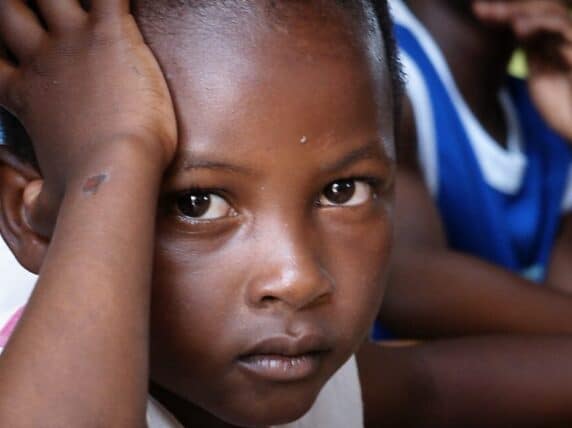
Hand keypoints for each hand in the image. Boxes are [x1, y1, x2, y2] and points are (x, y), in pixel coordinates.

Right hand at [0, 0, 177, 225]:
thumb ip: (34, 200)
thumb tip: (29, 207)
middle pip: (12, 13)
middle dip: (14, 6)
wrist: (117, 167)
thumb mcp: (46, 202)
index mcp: (26, 95)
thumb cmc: (86, 188)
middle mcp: (43, 60)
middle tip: (20, 8)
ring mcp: (75, 41)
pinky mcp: (112, 33)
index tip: (1, 52)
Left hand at [473, 0, 571, 141]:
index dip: (504, 13)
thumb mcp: (540, 76)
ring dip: (518, 11)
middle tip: (479, 9)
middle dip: (507, 8)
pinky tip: (518, 27)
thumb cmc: (563, 108)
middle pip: (537, 10)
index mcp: (553, 42)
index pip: (528, 17)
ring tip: (495, 14)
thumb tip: (513, 31)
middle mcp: (565, 37)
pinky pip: (561, 27)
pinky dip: (539, 24)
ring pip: (548, 13)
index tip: (479, 12)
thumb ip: (531, 53)